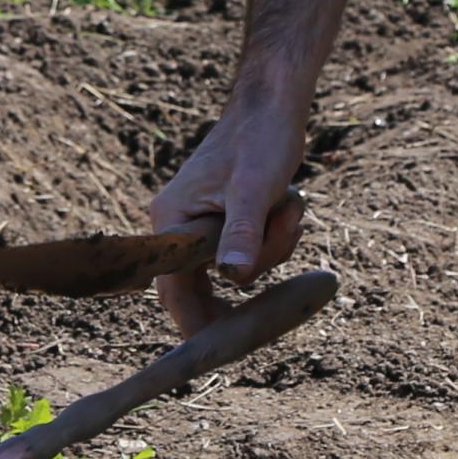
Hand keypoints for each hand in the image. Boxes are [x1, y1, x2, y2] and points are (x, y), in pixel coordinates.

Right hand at [148, 99, 312, 339]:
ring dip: (270, 249)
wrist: (274, 107)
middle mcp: (178, 227)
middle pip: (206, 284)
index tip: (218, 350)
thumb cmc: (259, 140)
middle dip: (249, 275)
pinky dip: (273, 240)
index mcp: (171, 221)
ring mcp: (202, 226)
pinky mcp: (225, 223)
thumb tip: (233, 278)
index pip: (173, 289)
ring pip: (236, 268)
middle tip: (274, 284)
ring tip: (286, 208)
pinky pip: (249, 253)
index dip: (195, 322)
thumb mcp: (253, 189)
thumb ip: (242, 234)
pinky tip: (286, 209)